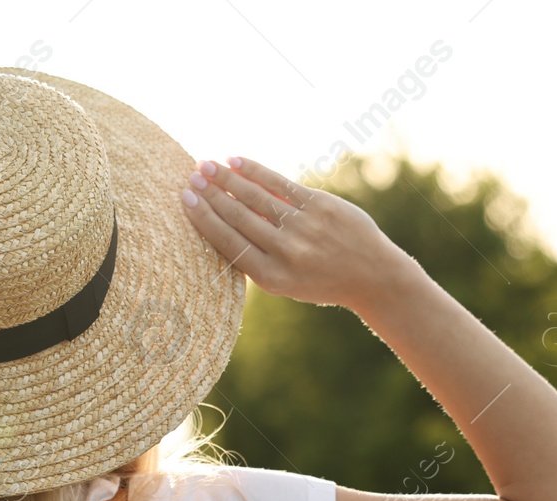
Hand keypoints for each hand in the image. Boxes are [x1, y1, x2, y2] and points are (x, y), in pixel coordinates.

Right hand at [180, 156, 410, 312]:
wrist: (371, 275)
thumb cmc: (319, 279)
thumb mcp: (284, 282)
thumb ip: (256, 257)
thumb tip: (220, 219)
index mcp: (271, 278)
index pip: (227, 242)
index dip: (203, 218)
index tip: (185, 199)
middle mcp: (286, 253)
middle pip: (238, 217)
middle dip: (211, 194)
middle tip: (190, 177)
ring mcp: (304, 228)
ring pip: (256, 197)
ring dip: (227, 178)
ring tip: (206, 165)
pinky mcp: (320, 206)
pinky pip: (280, 184)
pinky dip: (255, 170)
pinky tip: (236, 160)